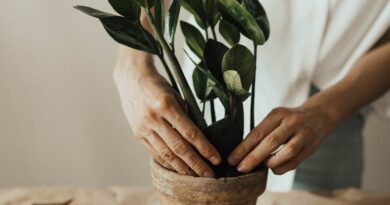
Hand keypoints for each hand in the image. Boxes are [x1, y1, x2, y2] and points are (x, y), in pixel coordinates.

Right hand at [114, 49, 220, 176]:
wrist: (131, 78)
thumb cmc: (158, 85)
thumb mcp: (176, 95)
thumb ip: (186, 116)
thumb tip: (199, 138)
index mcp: (166, 105)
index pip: (190, 132)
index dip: (205, 148)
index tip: (216, 159)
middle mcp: (153, 118)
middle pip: (179, 148)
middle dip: (196, 164)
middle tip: (209, 175)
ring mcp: (143, 127)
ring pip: (166, 154)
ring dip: (182, 168)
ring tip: (195, 176)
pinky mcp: (137, 133)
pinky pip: (154, 152)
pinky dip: (167, 162)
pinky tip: (177, 169)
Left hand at [228, 106, 334, 174]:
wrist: (319, 116)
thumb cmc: (289, 119)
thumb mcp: (276, 118)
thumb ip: (263, 132)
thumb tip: (242, 152)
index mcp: (278, 114)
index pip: (257, 132)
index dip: (243, 148)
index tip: (232, 159)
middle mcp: (291, 122)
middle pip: (270, 142)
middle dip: (253, 157)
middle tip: (240, 168)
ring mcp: (303, 134)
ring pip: (286, 152)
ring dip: (270, 162)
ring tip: (259, 167)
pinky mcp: (310, 147)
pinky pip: (295, 162)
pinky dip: (282, 167)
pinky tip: (273, 168)